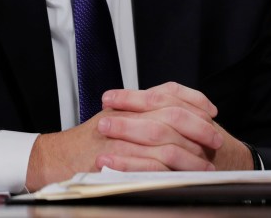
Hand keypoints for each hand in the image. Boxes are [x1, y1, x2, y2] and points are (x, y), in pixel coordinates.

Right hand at [25, 82, 252, 189]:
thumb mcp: (114, 119)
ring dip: (189, 153)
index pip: (167, 92)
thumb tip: (175, 112)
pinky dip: (170, 170)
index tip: (210, 110)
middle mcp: (125, 115)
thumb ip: (140, 112)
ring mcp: (120, 138)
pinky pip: (149, 163)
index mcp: (127, 104)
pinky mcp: (116, 161)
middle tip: (215, 139)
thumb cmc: (86, 144)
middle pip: (170, 114)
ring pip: (164, 139)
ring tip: (205, 164)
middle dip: (198, 127)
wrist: (55, 160)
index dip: (192, 99)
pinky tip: (184, 177)